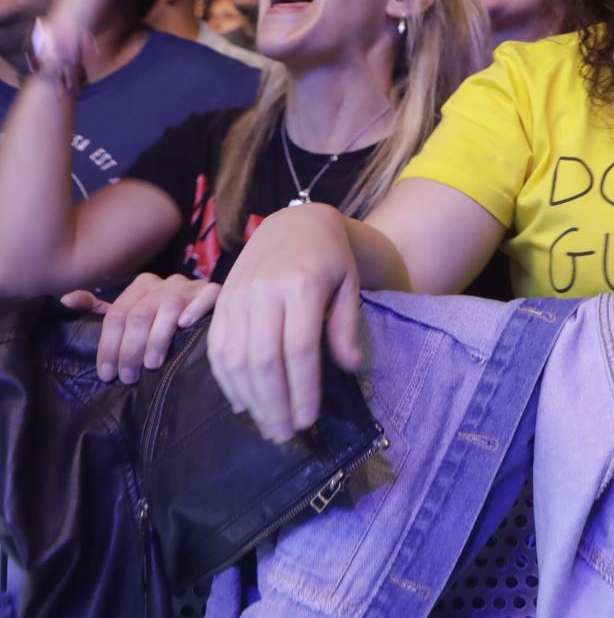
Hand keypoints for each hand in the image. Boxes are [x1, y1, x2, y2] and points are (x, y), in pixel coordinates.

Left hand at [64, 272, 219, 383]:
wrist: (203, 311)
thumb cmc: (160, 321)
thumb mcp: (127, 314)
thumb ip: (98, 310)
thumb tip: (66, 302)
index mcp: (142, 286)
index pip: (117, 315)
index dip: (109, 346)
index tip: (107, 374)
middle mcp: (166, 282)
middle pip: (141, 314)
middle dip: (131, 349)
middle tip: (128, 377)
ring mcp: (191, 286)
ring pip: (169, 308)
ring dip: (158, 339)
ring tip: (151, 365)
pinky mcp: (215, 292)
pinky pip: (208, 296)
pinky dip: (196, 310)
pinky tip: (186, 326)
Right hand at [206, 204, 364, 441]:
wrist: (293, 224)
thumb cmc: (329, 258)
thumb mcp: (348, 284)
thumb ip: (345, 325)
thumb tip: (350, 367)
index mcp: (301, 285)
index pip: (299, 348)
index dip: (302, 388)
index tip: (308, 419)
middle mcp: (263, 292)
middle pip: (263, 359)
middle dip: (273, 403)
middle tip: (285, 435)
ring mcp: (235, 297)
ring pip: (234, 359)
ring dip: (250, 399)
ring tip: (267, 426)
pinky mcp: (219, 303)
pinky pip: (216, 349)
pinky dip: (227, 382)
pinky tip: (243, 404)